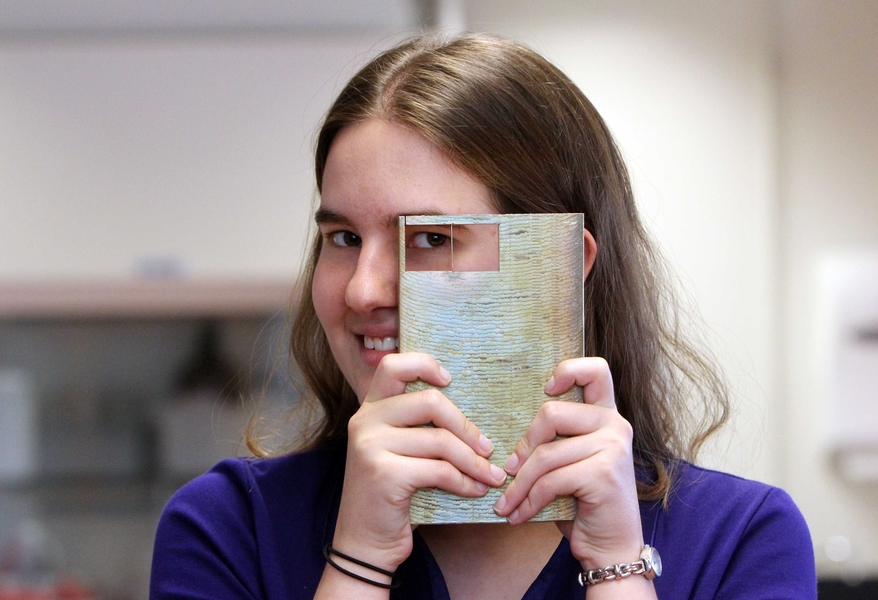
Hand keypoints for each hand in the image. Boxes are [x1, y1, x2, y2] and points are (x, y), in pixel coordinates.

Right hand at [331, 353, 506, 571]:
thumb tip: (468, 412)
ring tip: (491, 475)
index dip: (425, 364)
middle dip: (466, 426)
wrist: (364, 543)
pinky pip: (440, 470)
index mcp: (369, 409)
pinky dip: (465, 481)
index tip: (450, 380)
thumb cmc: (390, 495)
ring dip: (474, 461)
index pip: (393, 365)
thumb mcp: (396, 451)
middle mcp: (365, 421)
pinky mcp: (384, 474)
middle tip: (488, 447)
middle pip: (430, 402)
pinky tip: (475, 490)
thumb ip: (415, 425)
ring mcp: (371, 446)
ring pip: (441, 440)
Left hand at [492, 357, 643, 569]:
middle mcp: (615, 425)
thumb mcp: (569, 462)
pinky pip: (549, 481)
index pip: (596, 370)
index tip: (546, 389)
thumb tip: (508, 434)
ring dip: (518, 484)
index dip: (568, 370)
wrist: (610, 548)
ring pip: (545, 454)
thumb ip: (555, 438)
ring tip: (506, 503)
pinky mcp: (603, 474)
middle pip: (551, 414)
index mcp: (607, 415)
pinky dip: (528, 501)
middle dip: (523, 447)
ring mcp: (613, 448)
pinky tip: (518, 514)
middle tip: (509, 471)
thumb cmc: (582, 504)